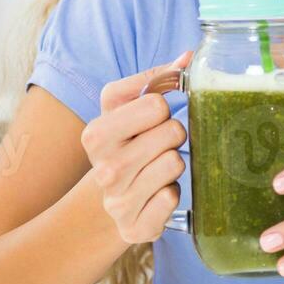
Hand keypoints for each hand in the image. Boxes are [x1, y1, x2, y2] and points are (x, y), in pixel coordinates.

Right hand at [81, 51, 192, 243]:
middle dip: (172, 135)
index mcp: (96, 133)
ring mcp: (118, 201)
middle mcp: (103, 168)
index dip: (161, 108)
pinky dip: (172, 193)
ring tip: (157, 168)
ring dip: (175, 163)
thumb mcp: (127, 109)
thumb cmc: (125, 145)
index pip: (155, 103)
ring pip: (176, 162)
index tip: (152, 118)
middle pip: (172, 131)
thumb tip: (188, 57)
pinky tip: (157, 194)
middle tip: (158, 145)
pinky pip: (174, 197)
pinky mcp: (136, 227)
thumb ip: (155, 79)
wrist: (108, 204)